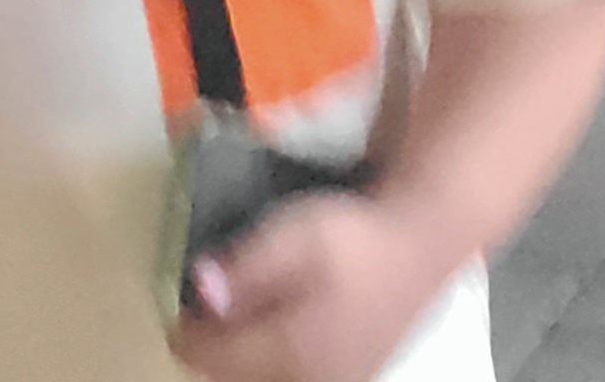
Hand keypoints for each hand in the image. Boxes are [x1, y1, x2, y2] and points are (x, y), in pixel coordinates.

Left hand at [174, 191, 452, 381]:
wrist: (419, 243)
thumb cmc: (355, 237)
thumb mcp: (292, 237)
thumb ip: (243, 269)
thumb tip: (201, 290)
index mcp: (294, 351)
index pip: (204, 358)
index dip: (185, 324)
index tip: (189, 293)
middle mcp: (313, 381)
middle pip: (228, 377)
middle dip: (212, 343)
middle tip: (213, 299)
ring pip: (258, 381)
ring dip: (238, 354)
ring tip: (240, 309)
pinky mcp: (347, 377)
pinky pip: (289, 379)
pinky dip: (269, 359)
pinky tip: (274, 322)